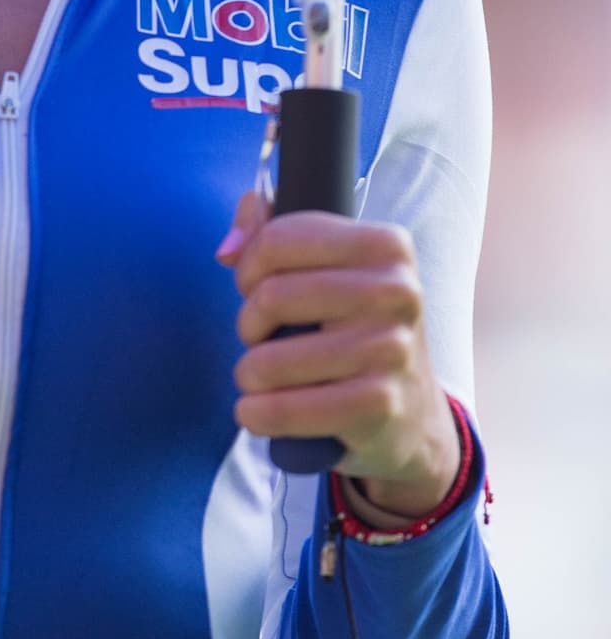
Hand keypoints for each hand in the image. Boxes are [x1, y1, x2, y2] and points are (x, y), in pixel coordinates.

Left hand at [215, 189, 460, 513]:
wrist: (410, 409)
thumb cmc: (349, 322)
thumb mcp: (324, 261)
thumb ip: (264, 223)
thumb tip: (228, 252)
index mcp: (385, 245)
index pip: (277, 241)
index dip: (249, 268)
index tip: (257, 288)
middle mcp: (396, 292)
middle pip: (271, 297)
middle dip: (248, 323)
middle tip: (260, 337)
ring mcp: (391, 350)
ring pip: (268, 361)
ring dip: (249, 374)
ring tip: (262, 376)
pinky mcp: (377, 405)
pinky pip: (283, 411)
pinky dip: (255, 414)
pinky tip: (256, 411)